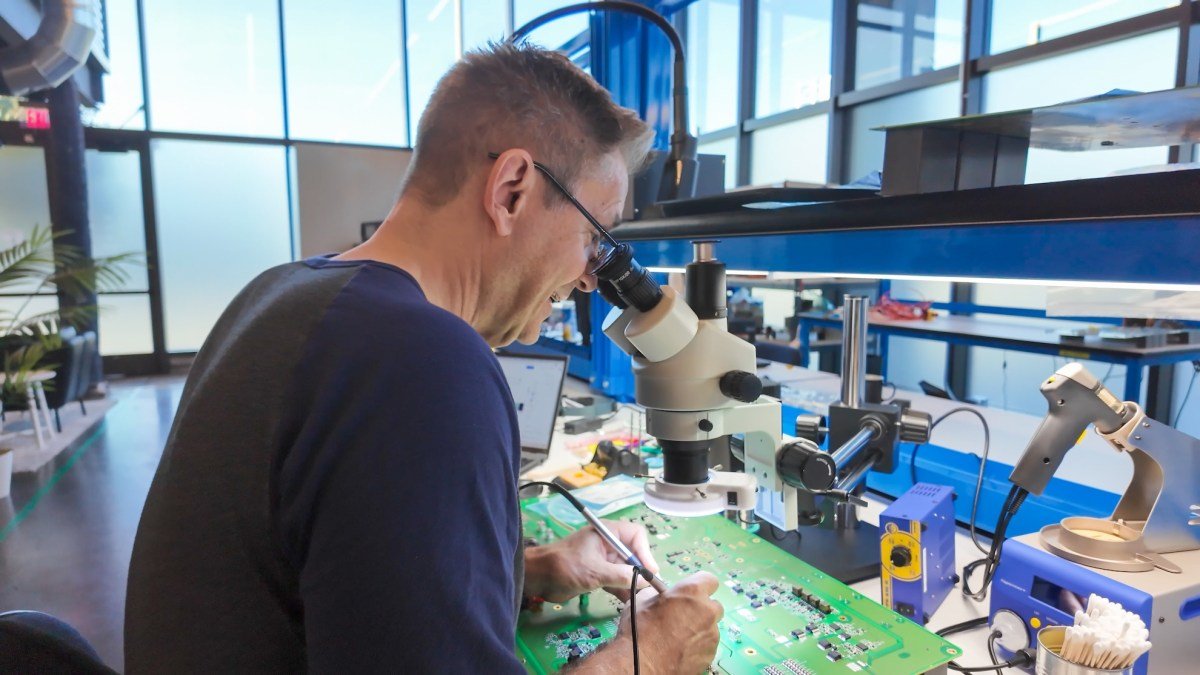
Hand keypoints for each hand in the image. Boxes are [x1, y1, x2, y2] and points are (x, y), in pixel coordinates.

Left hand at [524, 519, 658, 601]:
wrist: (538, 578)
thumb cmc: (565, 566)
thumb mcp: (595, 571)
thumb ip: (621, 576)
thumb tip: (645, 581)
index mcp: (607, 533)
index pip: (636, 536)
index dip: (645, 552)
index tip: (649, 572)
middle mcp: (608, 544)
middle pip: (634, 555)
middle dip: (641, 571)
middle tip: (648, 589)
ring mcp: (603, 560)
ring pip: (626, 570)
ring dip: (633, 583)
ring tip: (641, 599)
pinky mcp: (598, 574)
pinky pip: (616, 581)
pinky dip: (622, 590)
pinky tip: (629, 602)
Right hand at [574, 572, 723, 673]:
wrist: (641, 665)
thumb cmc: (639, 629)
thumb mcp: (641, 602)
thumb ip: (658, 595)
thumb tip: (662, 596)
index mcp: (692, 592)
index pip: (709, 580)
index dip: (699, 585)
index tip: (690, 593)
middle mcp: (707, 611)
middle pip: (714, 606)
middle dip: (702, 609)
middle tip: (684, 617)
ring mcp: (712, 635)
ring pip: (711, 627)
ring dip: (700, 629)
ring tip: (679, 638)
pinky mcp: (710, 655)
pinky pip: (707, 645)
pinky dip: (698, 646)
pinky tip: (681, 651)